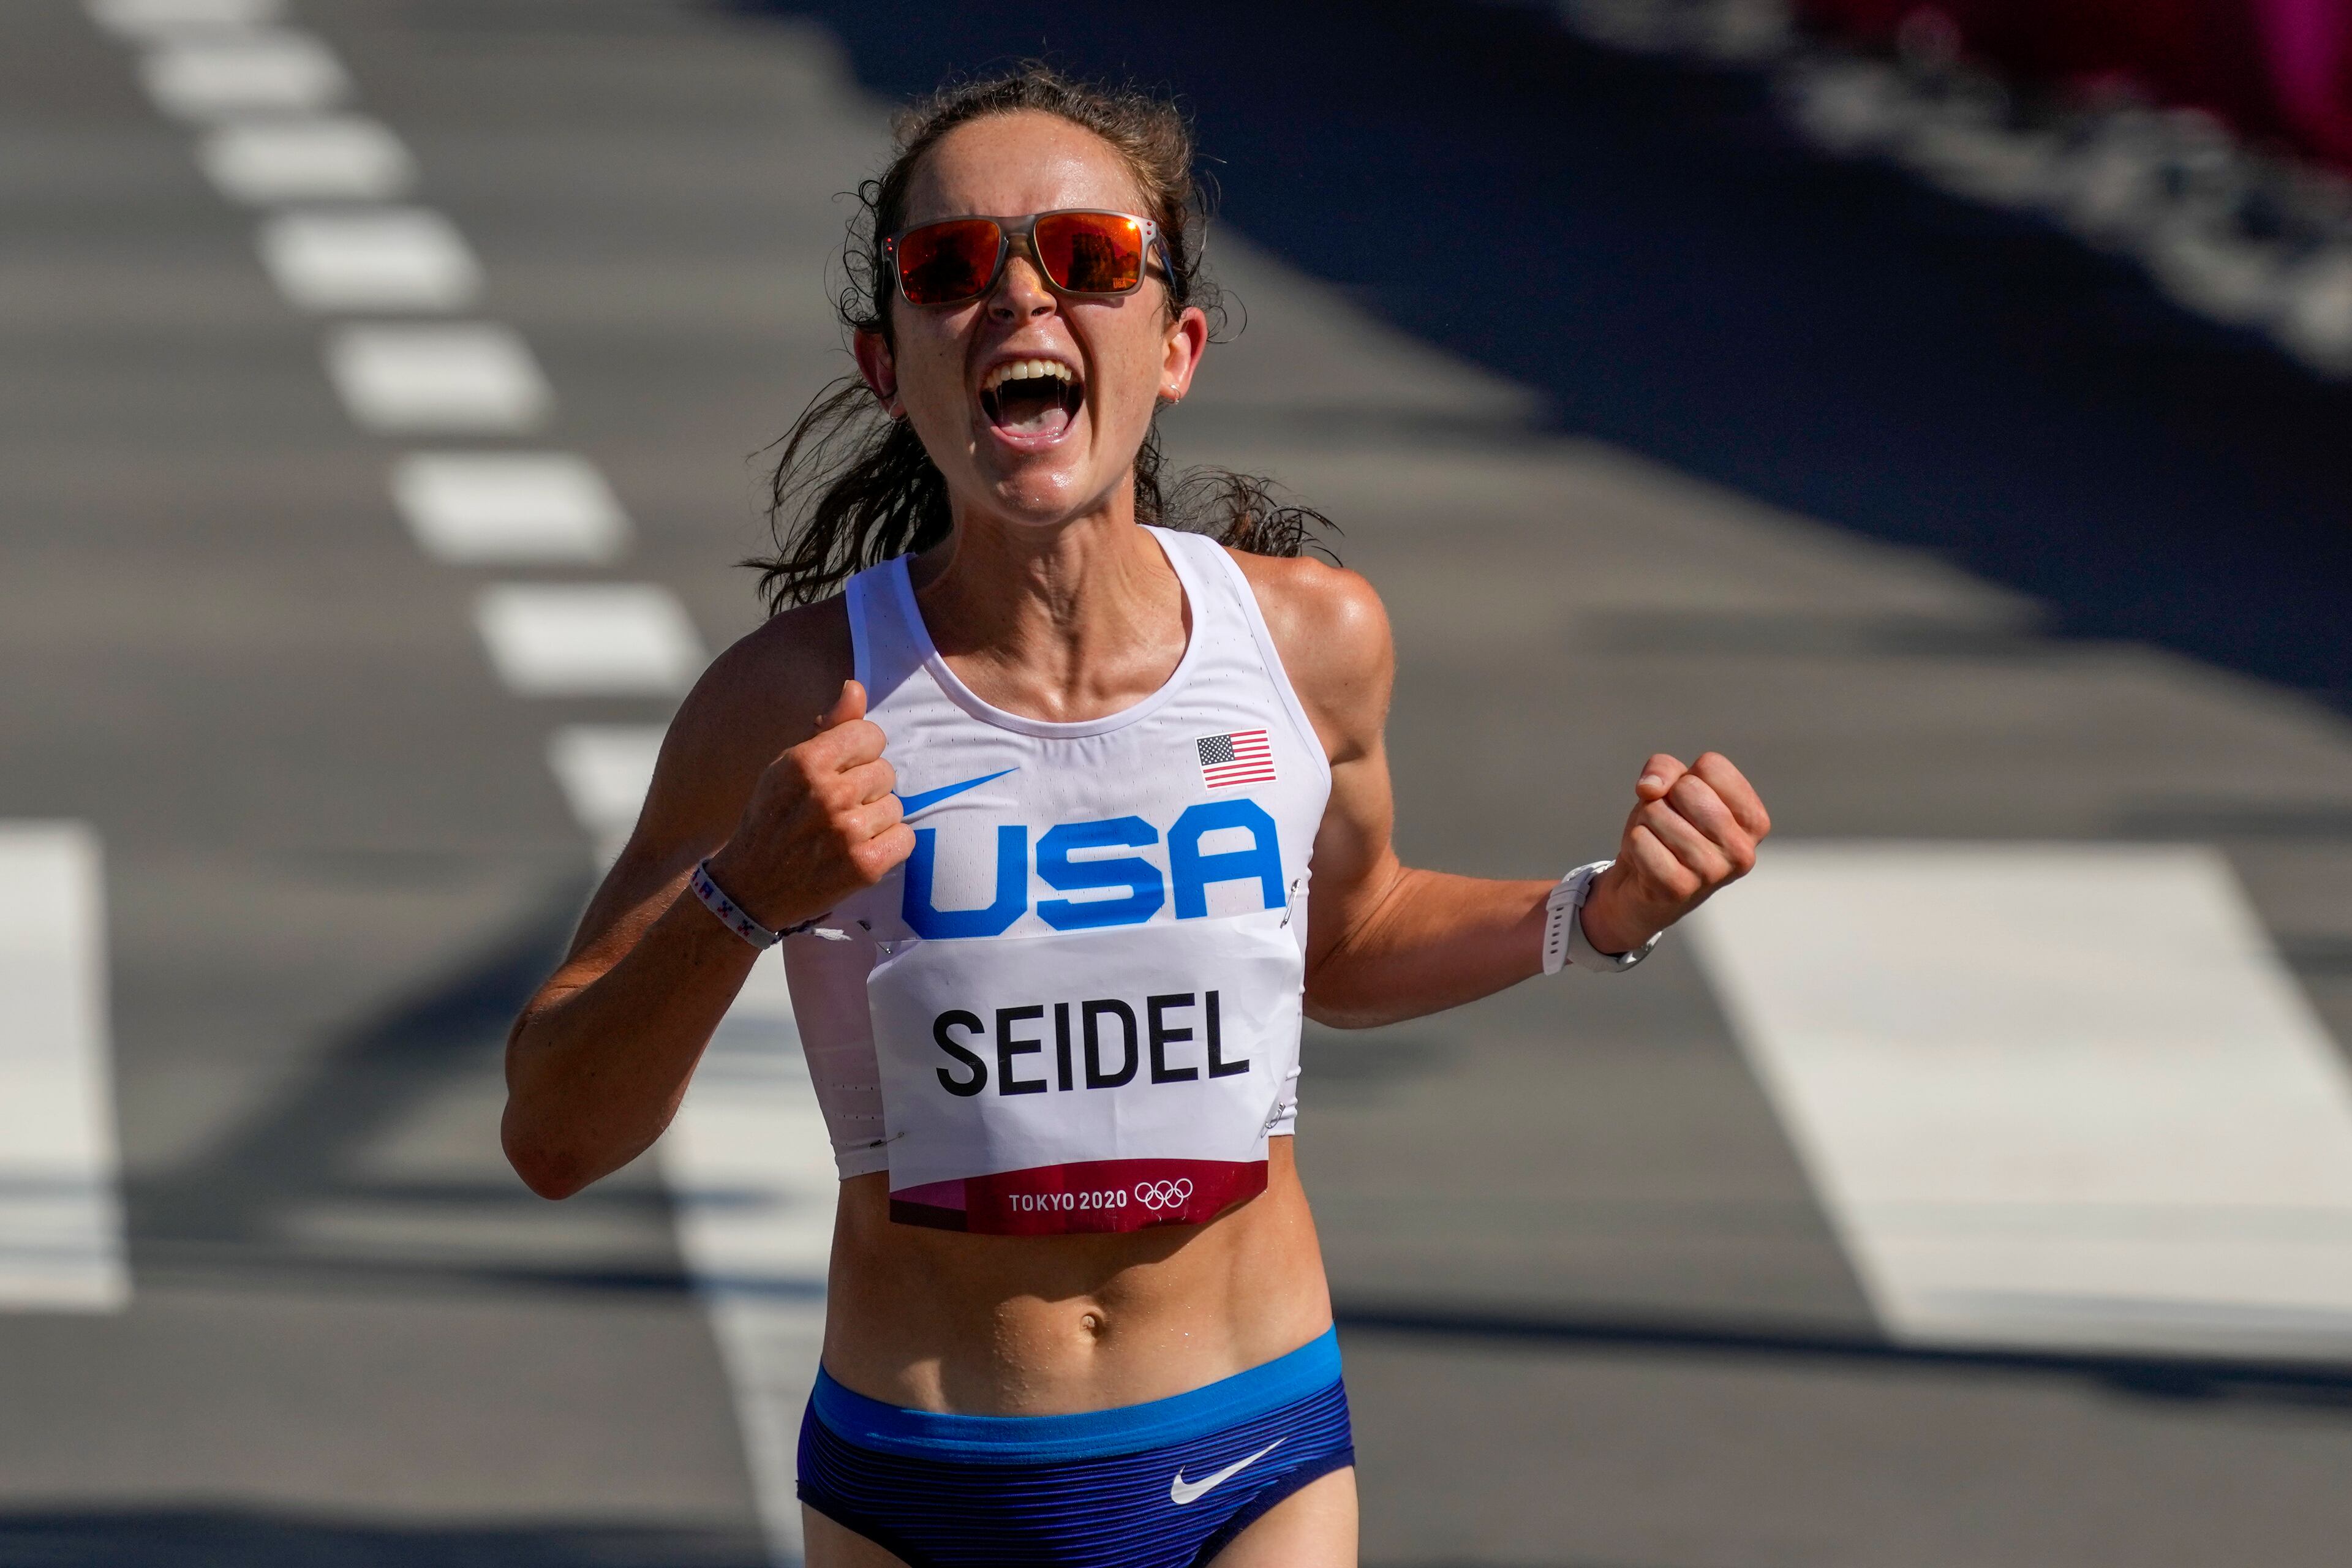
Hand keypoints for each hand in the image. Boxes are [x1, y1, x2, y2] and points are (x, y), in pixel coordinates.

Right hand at [704, 680, 913, 930]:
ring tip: (843, 832)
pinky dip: (889, 845)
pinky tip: (859, 851)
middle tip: (836, 808)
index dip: (860, 753)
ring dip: (876, 819)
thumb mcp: (786, 768)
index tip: (841, 771)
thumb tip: (855, 688)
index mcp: (804, 762)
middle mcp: (827, 794)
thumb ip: (827, 728)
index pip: (870, 735)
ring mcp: (847, 832)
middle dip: (867, 788)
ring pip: (896, 806)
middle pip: (885, 771)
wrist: (750, 888)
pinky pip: (905, 838)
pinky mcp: (865, 866)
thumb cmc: (771, 820)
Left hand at [1578, 752, 1770, 955]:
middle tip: (1666, 827)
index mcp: (1754, 821)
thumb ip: (1664, 768)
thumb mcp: (1670, 789)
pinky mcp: (1679, 889)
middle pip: (1687, 789)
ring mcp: (1713, 873)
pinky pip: (1640, 841)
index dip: (1685, 778)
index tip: (1684, 804)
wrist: (1641, 887)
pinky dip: (1633, 845)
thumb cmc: (1667, 830)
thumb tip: (1650, 789)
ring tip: (1656, 845)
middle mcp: (1742, 850)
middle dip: (1663, 800)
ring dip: (1645, 823)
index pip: (1713, 767)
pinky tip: (1645, 862)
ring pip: (1657, 813)